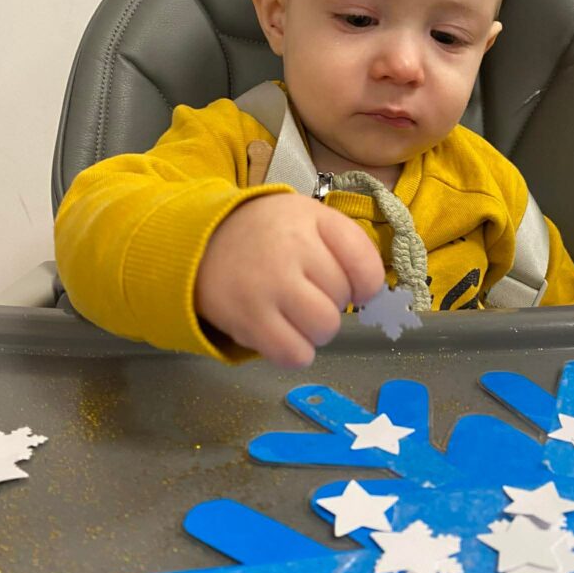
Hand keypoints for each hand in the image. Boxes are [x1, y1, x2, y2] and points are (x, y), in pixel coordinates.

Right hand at [195, 193, 384, 367]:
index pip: (365, 265)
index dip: (367, 284)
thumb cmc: (268, 234)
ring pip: (324, 328)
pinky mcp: (247, 320)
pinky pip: (294, 354)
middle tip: (308, 292)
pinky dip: (296, 351)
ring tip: (296, 313)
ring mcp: (268, 286)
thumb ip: (345, 245)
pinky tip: (284, 333)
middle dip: (332, 302)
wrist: (200, 242)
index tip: (354, 286)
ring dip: (316, 329)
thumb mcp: (308, 218)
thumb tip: (373, 295)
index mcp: (312, 219)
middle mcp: (291, 249)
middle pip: (342, 299)